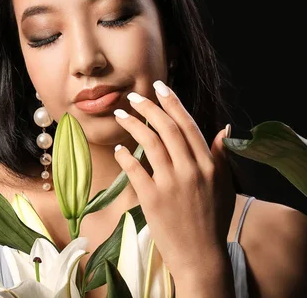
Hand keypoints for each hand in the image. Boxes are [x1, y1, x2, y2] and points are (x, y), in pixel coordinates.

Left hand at [112, 80, 235, 280]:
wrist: (200, 256)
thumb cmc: (212, 220)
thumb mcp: (224, 186)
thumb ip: (221, 156)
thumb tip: (223, 129)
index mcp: (209, 165)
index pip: (188, 125)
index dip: (172, 103)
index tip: (159, 87)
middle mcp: (191, 170)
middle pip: (167, 129)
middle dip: (148, 107)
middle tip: (132, 97)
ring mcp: (171, 184)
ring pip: (150, 143)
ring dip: (133, 124)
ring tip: (120, 115)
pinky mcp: (153, 199)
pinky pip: (135, 169)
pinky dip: (125, 155)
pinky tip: (118, 148)